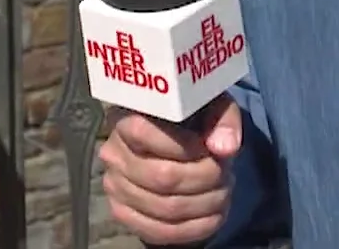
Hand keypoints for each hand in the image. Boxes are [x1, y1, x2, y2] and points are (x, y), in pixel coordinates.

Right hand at [98, 94, 242, 245]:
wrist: (170, 142)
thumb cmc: (190, 119)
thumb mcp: (210, 106)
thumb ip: (222, 120)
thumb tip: (225, 148)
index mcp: (126, 118)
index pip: (143, 134)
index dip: (183, 146)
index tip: (208, 149)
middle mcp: (114, 153)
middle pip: (162, 176)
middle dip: (204, 179)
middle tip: (224, 175)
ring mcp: (115, 186)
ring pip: (165, 207)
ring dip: (205, 204)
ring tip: (222, 192)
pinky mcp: (122, 213)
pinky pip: (158, 231)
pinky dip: (193, 229)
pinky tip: (212, 216)